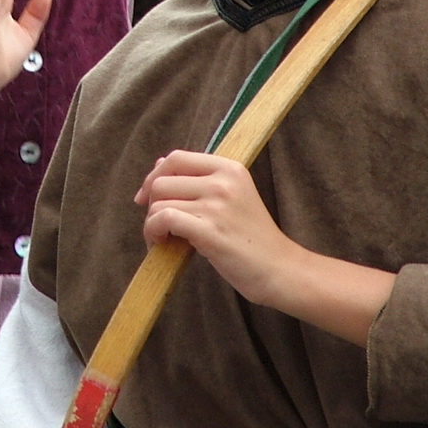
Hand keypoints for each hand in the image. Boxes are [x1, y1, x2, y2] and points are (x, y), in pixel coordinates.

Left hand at [135, 150, 302, 307]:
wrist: (280, 269)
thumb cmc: (252, 237)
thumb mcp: (233, 197)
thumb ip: (199, 179)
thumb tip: (158, 164)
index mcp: (230, 168)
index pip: (176, 158)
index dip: (154, 175)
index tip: (147, 197)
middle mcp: (224, 181)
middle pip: (162, 181)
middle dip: (151, 205)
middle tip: (158, 226)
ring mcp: (217, 205)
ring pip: (159, 203)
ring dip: (151, 224)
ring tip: (161, 240)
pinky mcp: (210, 231)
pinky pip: (164, 219)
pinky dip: (153, 232)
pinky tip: (160, 244)